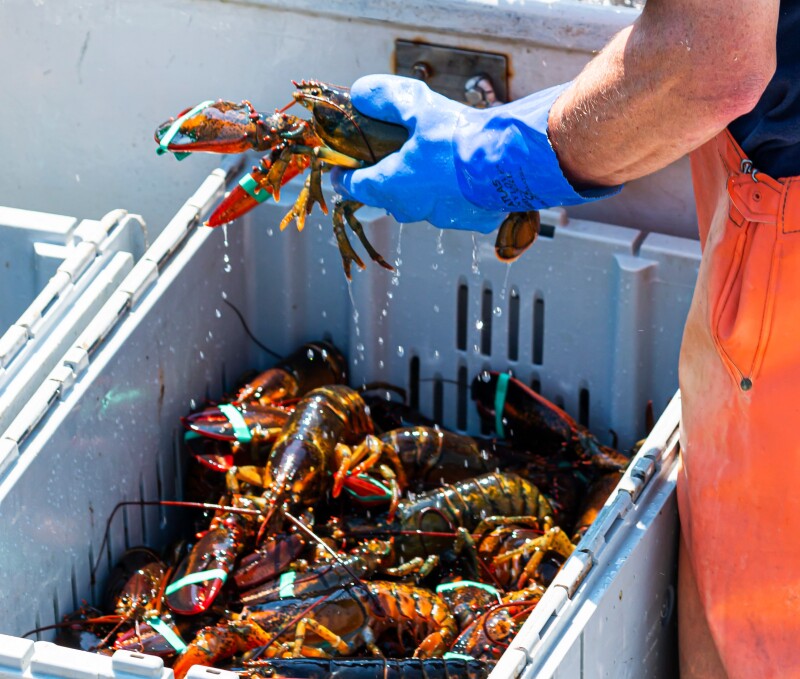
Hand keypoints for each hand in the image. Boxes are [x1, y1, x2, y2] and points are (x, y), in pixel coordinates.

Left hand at [332, 75, 620, 232]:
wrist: (510, 161)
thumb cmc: (461, 137)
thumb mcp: (417, 107)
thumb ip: (385, 99)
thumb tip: (360, 93)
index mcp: (393, 184)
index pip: (356, 187)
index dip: (345, 178)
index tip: (339, 173)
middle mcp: (414, 208)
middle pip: (389, 198)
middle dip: (387, 181)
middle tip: (389, 162)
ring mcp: (443, 218)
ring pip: (423, 205)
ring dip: (424, 189)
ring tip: (434, 166)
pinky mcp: (472, 222)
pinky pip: (455, 209)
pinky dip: (455, 195)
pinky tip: (466, 177)